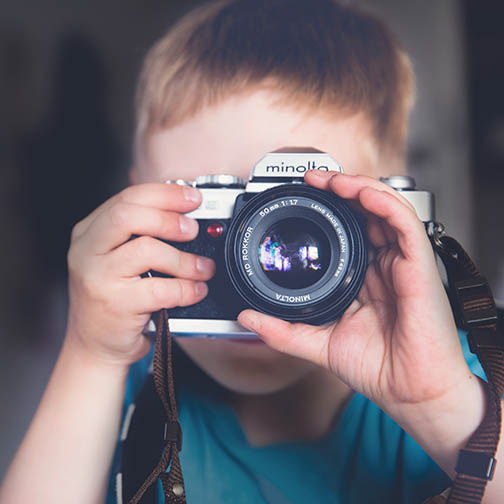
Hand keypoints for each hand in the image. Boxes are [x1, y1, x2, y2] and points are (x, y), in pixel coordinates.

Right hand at [65, 183, 214, 366]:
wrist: (94, 346)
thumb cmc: (114, 299)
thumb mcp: (117, 259)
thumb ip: (141, 234)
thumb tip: (186, 214)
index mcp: (89, 233)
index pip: (127, 199)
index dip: (164, 194)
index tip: (192, 197)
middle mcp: (87, 251)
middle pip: (128, 215)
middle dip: (169, 218)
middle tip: (193, 229)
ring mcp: (98, 278)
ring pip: (147, 250)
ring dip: (185, 259)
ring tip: (202, 268)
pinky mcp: (115, 305)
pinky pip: (160, 289)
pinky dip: (186, 289)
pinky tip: (195, 291)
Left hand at [238, 171, 472, 414]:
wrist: (410, 393)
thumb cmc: (377, 368)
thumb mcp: (318, 343)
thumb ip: (282, 330)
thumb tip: (247, 317)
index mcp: (364, 277)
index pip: (349, 230)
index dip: (329, 209)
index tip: (302, 197)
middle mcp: (384, 264)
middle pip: (365, 212)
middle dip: (340, 188)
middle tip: (311, 179)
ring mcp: (402, 262)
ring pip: (385, 207)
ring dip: (358, 187)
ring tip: (329, 180)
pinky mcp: (420, 264)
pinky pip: (404, 222)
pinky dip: (382, 202)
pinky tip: (359, 193)